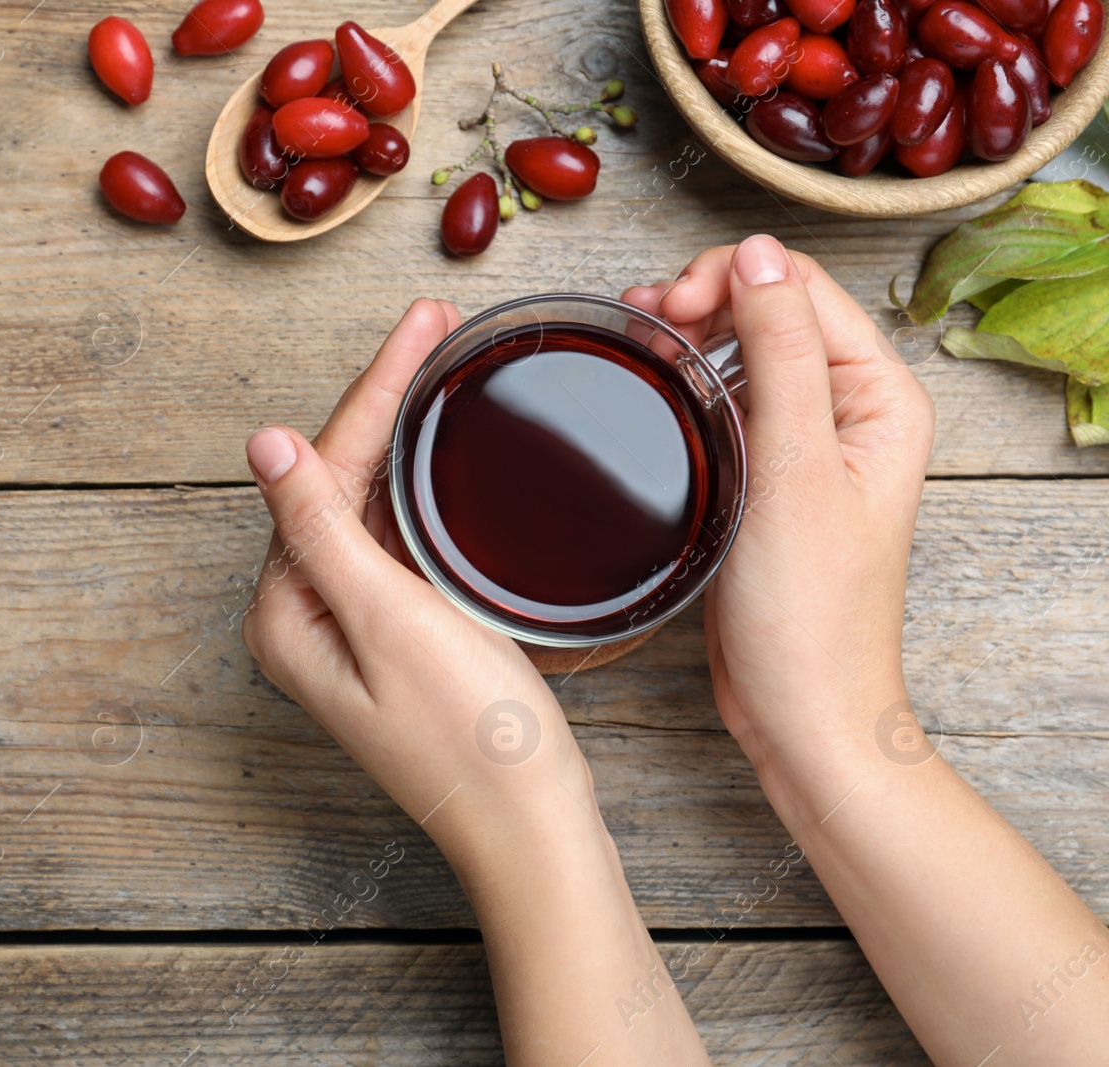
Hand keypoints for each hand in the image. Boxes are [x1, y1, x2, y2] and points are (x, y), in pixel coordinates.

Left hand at [239, 298, 585, 861]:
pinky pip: (394, 539)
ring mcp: (347, 626)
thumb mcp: (388, 617)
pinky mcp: (391, 636)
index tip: (421, 321)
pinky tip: (443, 451)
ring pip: (369, 501)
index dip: (374, 388)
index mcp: (286, 609)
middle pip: (339, 477)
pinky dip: (421, 488)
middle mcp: (304, 615)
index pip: (322, 469)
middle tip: (436, 322)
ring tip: (443, 362)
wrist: (528, 825)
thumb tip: (264, 443)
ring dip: (404, 432)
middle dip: (388, 396)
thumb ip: (321, 527)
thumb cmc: (470, 736)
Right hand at [623, 235, 935, 778]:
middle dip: (704, 298)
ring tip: (638, 345)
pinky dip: (688, 383)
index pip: (803, 286)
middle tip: (644, 322)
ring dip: (691, 336)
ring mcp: (808, 442)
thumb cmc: (811, 615)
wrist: (800, 709)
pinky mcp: (767, 473)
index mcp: (882, 396)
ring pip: (744, 350)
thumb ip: (781, 352)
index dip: (732, 277)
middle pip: (773, 308)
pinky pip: (728, 399)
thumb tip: (759, 254)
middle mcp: (852, 410)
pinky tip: (654, 389)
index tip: (671, 309)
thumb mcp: (795, 469)